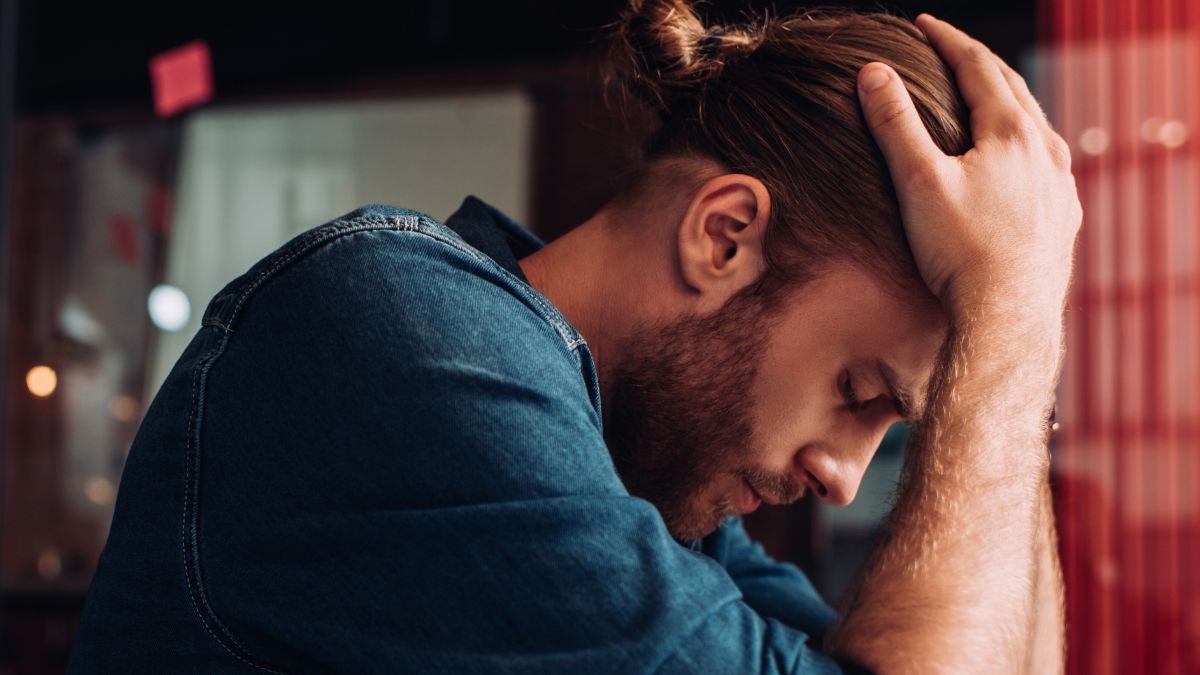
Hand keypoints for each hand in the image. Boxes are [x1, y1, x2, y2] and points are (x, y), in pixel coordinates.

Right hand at [857, 14, 1081, 327]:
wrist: (1006, 316)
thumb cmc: (959, 250)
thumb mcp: (917, 181)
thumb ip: (894, 124)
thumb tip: (873, 72)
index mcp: (1011, 132)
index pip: (978, 66)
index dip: (948, 41)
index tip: (924, 25)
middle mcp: (1046, 151)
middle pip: (1013, 89)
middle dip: (979, 64)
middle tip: (952, 50)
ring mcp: (1060, 185)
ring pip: (1036, 125)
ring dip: (1008, 103)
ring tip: (987, 97)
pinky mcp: (1064, 217)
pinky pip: (1048, 164)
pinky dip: (1026, 145)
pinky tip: (1017, 161)